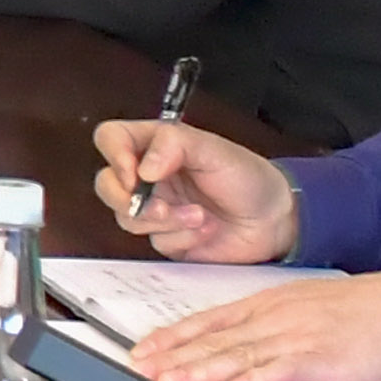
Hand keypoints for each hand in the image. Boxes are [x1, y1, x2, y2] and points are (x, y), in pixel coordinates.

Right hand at [93, 120, 297, 260]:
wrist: (273, 220)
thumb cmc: (248, 178)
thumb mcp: (215, 150)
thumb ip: (175, 145)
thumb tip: (142, 167)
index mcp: (156, 146)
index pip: (111, 139)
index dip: (114, 155)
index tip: (134, 173)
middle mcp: (149, 176)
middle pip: (106, 185)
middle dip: (131, 200)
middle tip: (161, 206)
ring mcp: (155, 208)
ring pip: (127, 219)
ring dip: (166, 221)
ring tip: (200, 216)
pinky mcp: (165, 237)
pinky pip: (155, 242)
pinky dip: (182, 238)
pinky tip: (205, 231)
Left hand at [123, 271, 380, 380]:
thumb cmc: (355, 311)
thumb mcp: (299, 306)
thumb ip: (262, 324)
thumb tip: (227, 342)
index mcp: (267, 306)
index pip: (209, 321)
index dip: (173, 337)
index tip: (142, 351)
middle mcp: (274, 319)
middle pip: (216, 340)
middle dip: (175, 357)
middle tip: (142, 371)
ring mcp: (296, 338)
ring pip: (241, 354)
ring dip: (204, 370)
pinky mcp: (322, 358)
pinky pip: (286, 370)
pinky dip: (261, 380)